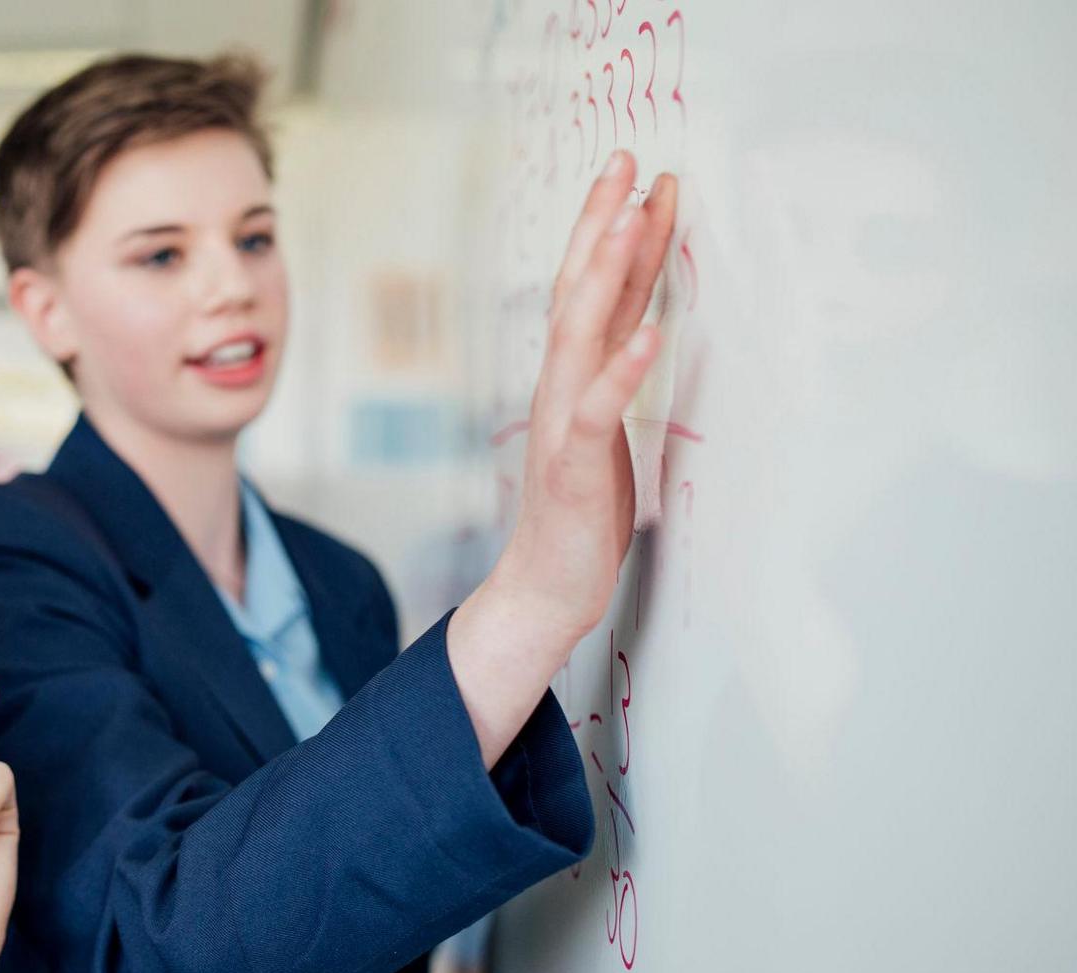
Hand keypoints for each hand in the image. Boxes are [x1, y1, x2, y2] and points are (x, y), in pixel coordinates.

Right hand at [450, 152, 677, 765]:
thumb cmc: (579, 517)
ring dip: (606, 271)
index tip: (641, 176)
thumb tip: (642, 329)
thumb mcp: (605, 431)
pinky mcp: (573, 465)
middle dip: (603, 221)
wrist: (543, 589)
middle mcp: (561, 388)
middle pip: (579, 288)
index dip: (617, 230)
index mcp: (573, 379)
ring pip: (580, 331)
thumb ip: (614, 379)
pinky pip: (597, 407)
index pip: (595, 290)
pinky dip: (623, 368)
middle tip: (628, 161)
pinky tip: (651, 332)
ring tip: (630, 218)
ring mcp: (562, 422)